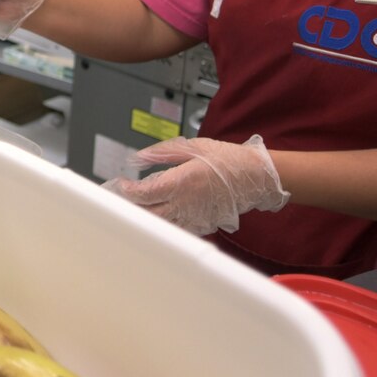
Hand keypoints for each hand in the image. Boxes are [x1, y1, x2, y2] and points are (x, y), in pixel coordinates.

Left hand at [104, 134, 289, 236]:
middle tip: (120, 201)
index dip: (127, 191)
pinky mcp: (202, 225)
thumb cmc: (229, 160)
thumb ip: (163, 152)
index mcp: (182, 182)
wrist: (256, 177)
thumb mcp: (193, 147)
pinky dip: (165, 226)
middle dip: (130, 208)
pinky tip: (160, 217)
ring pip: (161, 226)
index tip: (121, 184)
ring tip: (135, 210)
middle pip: (147, 214)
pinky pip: (177, 230)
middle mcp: (186, 203)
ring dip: (145, 219)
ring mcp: (194, 217)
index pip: (144, 193)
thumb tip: (139, 157)